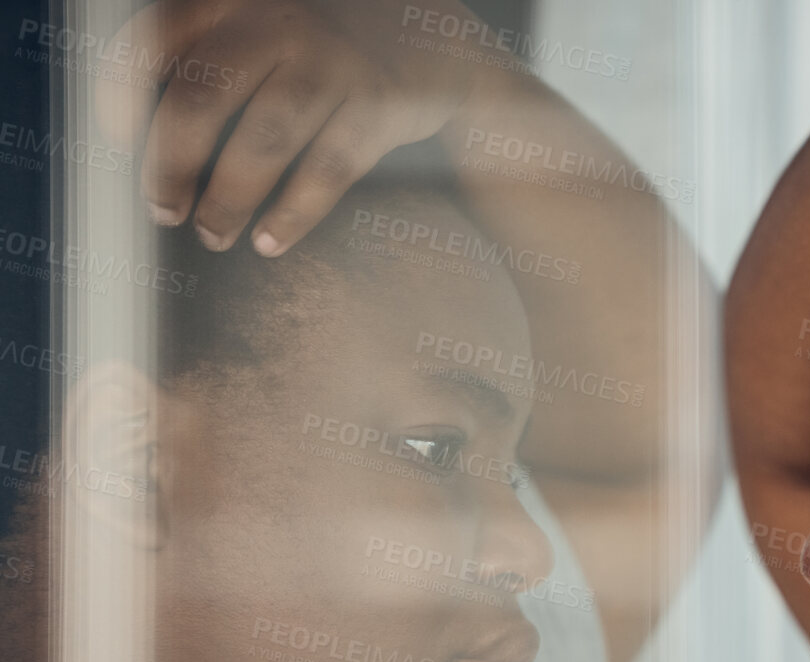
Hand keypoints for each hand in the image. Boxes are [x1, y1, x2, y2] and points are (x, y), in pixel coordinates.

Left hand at [93, 0, 508, 255]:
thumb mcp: (267, 22)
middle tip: (165, 211)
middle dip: (171, 167)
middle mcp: (279, 17)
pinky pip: (325, 170)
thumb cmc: (330, 46)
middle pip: (200, 99)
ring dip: (228, 200)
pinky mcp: (379, 102)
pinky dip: (292, 214)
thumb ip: (213, 53)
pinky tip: (269, 241)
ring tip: (214, 236)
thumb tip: (146, 136)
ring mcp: (333, 59)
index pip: (155, 39)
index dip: (124, 96)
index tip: (120, 142)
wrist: (438, 45)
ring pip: (262, 142)